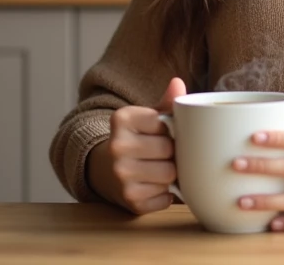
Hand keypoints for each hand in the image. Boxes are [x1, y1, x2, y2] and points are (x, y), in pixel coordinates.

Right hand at [87, 77, 186, 214]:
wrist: (105, 169)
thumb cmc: (135, 140)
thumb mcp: (146, 118)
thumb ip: (165, 103)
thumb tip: (178, 83)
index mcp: (121, 119)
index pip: (164, 123)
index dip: (170, 130)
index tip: (162, 133)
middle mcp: (116, 146)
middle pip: (169, 150)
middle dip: (172, 153)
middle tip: (164, 154)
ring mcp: (121, 175)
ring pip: (169, 174)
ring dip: (170, 174)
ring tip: (160, 169)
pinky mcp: (130, 200)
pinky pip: (165, 198)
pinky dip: (164, 194)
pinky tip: (153, 186)